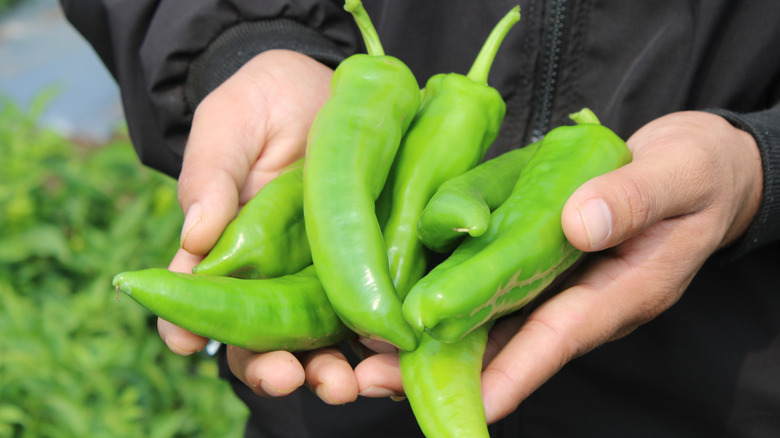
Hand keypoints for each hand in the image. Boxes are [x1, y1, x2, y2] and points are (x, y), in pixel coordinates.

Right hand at [157, 49, 360, 403]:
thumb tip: (195, 235)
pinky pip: (373, 310)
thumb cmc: (262, 104)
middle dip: (271, 369)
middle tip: (284, 377)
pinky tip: (388, 353)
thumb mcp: (228, 126)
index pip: (201, 302)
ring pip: (320, 341)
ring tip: (341, 385)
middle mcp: (275, 275)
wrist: (322, 85)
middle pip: (265, 340)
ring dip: (328, 372)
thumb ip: (210, 175)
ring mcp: (324, 274)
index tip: (185, 341)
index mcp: (228, 250)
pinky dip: (379, 340)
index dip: (187, 328)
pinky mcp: (370, 263)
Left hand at [354, 111, 762, 420]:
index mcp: (622, 288)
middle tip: (377, 378)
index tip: (470, 401)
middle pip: (509, 342)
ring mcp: (556, 282)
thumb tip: (580, 224)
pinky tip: (398, 303)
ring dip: (431, 340)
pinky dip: (445, 299)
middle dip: (446, 368)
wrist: (691, 167)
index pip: (561, 335)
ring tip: (368, 358)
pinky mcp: (536, 260)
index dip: (515, 370)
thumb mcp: (679, 176)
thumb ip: (636, 198)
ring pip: (490, 321)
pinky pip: (488, 286)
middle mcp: (580, 297)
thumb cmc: (696, 174)